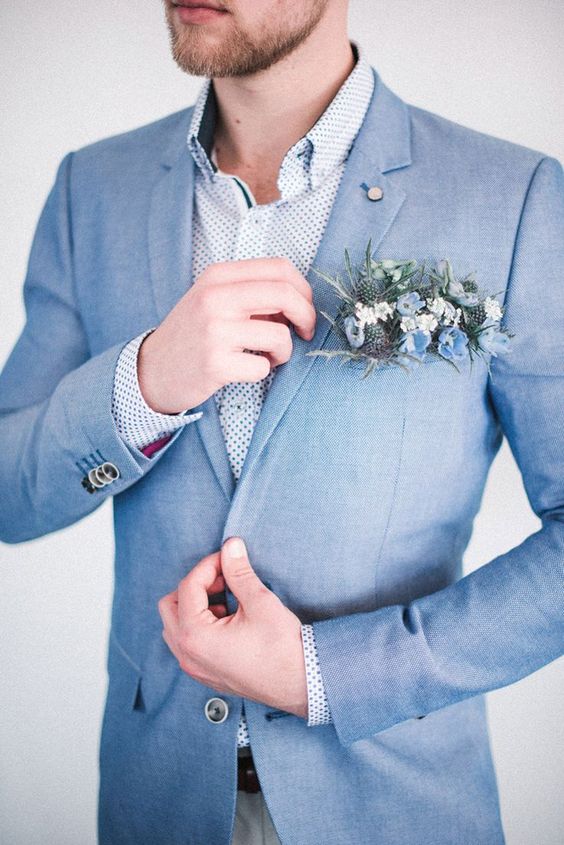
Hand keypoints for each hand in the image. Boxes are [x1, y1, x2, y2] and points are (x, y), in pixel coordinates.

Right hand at [138, 257, 316, 413]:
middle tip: (306, 332)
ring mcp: (214, 331)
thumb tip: (299, 299)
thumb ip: (252, 292)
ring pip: (280, 335)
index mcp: (218, 276)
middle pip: (285, 295)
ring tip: (267, 356)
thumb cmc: (193, 334)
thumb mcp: (214, 299)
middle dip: (307, 316)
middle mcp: (215, 298)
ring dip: (284, 351)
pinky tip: (245, 370)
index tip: (304, 307)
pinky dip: (263, 371)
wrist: (152, 370)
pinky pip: (263, 367)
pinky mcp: (215, 364)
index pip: (279, 268)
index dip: (303, 289)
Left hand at [157, 537, 308, 719]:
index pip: (189, 586)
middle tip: (224, 579)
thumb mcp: (259, 602)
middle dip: (196, 585)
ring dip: (195, 605)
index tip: (228, 557)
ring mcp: (194, 668)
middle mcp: (187, 655)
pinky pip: (187, 643)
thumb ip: (238, 571)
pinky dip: (200, 624)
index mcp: (195, 636)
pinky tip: (229, 619)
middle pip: (170, 605)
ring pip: (176, 625)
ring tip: (227, 599)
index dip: (209, 565)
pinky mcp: (205, 674)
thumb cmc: (282, 647)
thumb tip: (231, 546)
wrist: (301, 684)